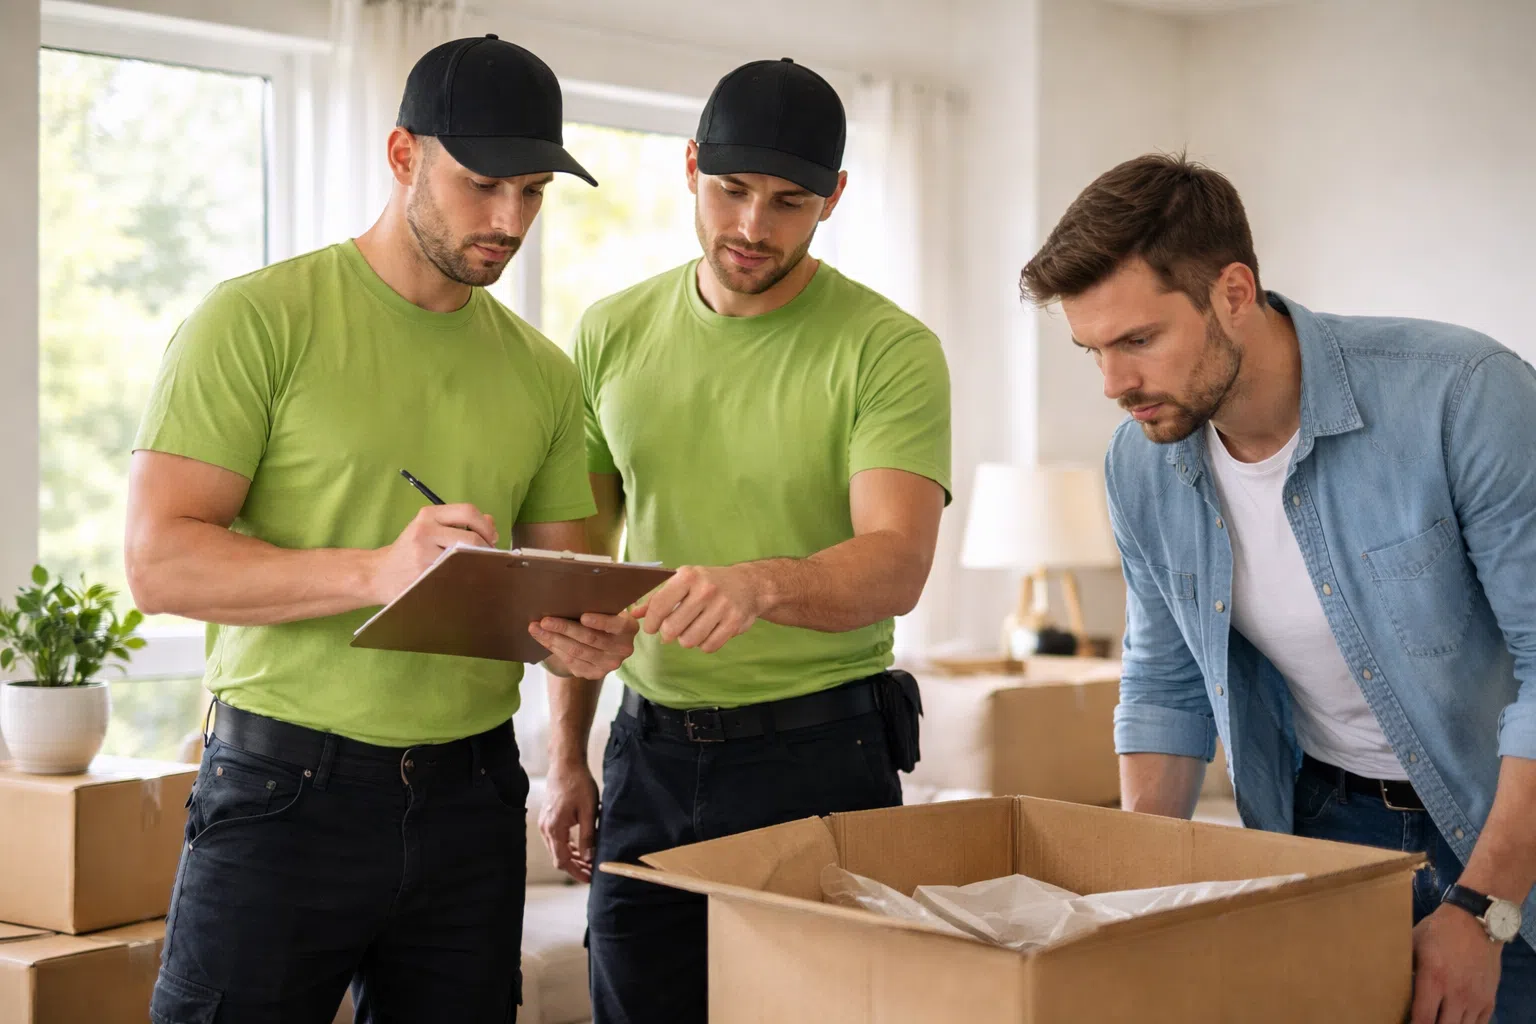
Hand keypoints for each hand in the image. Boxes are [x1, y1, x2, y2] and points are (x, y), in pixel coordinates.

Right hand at [370, 504, 496, 603]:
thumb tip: (491, 522)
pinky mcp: (423, 573)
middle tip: (491, 557)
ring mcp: (423, 552)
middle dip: (487, 548)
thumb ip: (460, 523)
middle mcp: (425, 529)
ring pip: (465, 556)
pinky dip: (465, 575)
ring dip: (478, 563)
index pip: (468, 512)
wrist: (380, 573)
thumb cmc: (411, 550)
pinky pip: (454, 573)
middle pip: (471, 537)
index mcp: (429, 514)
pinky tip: (465, 578)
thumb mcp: (431, 529)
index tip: (493, 538)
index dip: (486, 526)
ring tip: (480, 567)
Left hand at [529, 612, 638, 678]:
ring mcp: (609, 664)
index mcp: (628, 628)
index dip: (600, 621)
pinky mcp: (595, 674)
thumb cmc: (603, 616)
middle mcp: (623, 649)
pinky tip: (543, 640)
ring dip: (553, 640)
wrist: (607, 641)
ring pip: (577, 652)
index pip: (616, 625)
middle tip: (545, 621)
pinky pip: (571, 662)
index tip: (583, 616)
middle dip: (564, 629)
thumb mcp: (607, 609)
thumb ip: (596, 604)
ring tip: (536, 629)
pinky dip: (554, 649)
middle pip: (590, 639)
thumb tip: (568, 595)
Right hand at [538, 758, 598, 882]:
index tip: (590, 879)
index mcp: (554, 829)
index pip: (563, 860)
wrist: (565, 763)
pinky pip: (556, 839)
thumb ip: (588, 836)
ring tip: (589, 862)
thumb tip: (589, 858)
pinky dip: (567, 846)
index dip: (576, 873)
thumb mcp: (588, 811)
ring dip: (572, 857)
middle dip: (575, 867)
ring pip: (557, 849)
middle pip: (558, 857)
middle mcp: (545, 828)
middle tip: (592, 873)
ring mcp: (545, 823)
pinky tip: (580, 848)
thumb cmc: (579, 784)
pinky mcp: (548, 818)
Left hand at [632, 564, 763, 653]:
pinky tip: (706, 633)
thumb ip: (658, 598)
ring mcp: (722, 606)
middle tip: (671, 631)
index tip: (651, 628)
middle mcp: (705, 589)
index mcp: (688, 576)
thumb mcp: (683, 581)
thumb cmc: (709, 582)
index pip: (659, 605)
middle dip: (668, 634)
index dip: (651, 622)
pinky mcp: (734, 622)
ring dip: (686, 640)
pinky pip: (708, 647)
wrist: (749, 584)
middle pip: (672, 629)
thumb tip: (634, 614)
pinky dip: (704, 644)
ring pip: (689, 640)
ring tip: (690, 630)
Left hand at [1411, 902, 1503, 1023]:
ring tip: (1437, 1019)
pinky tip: (1454, 1021)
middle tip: (1420, 1021)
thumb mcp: (1414, 944)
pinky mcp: (1489, 999)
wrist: (1476, 921)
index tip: (1403, 1022)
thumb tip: (1387, 983)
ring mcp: (1476, 998)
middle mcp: (1457, 993)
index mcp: (1434, 978)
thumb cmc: (1439, 931)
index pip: (1423, 1018)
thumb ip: (1406, 967)